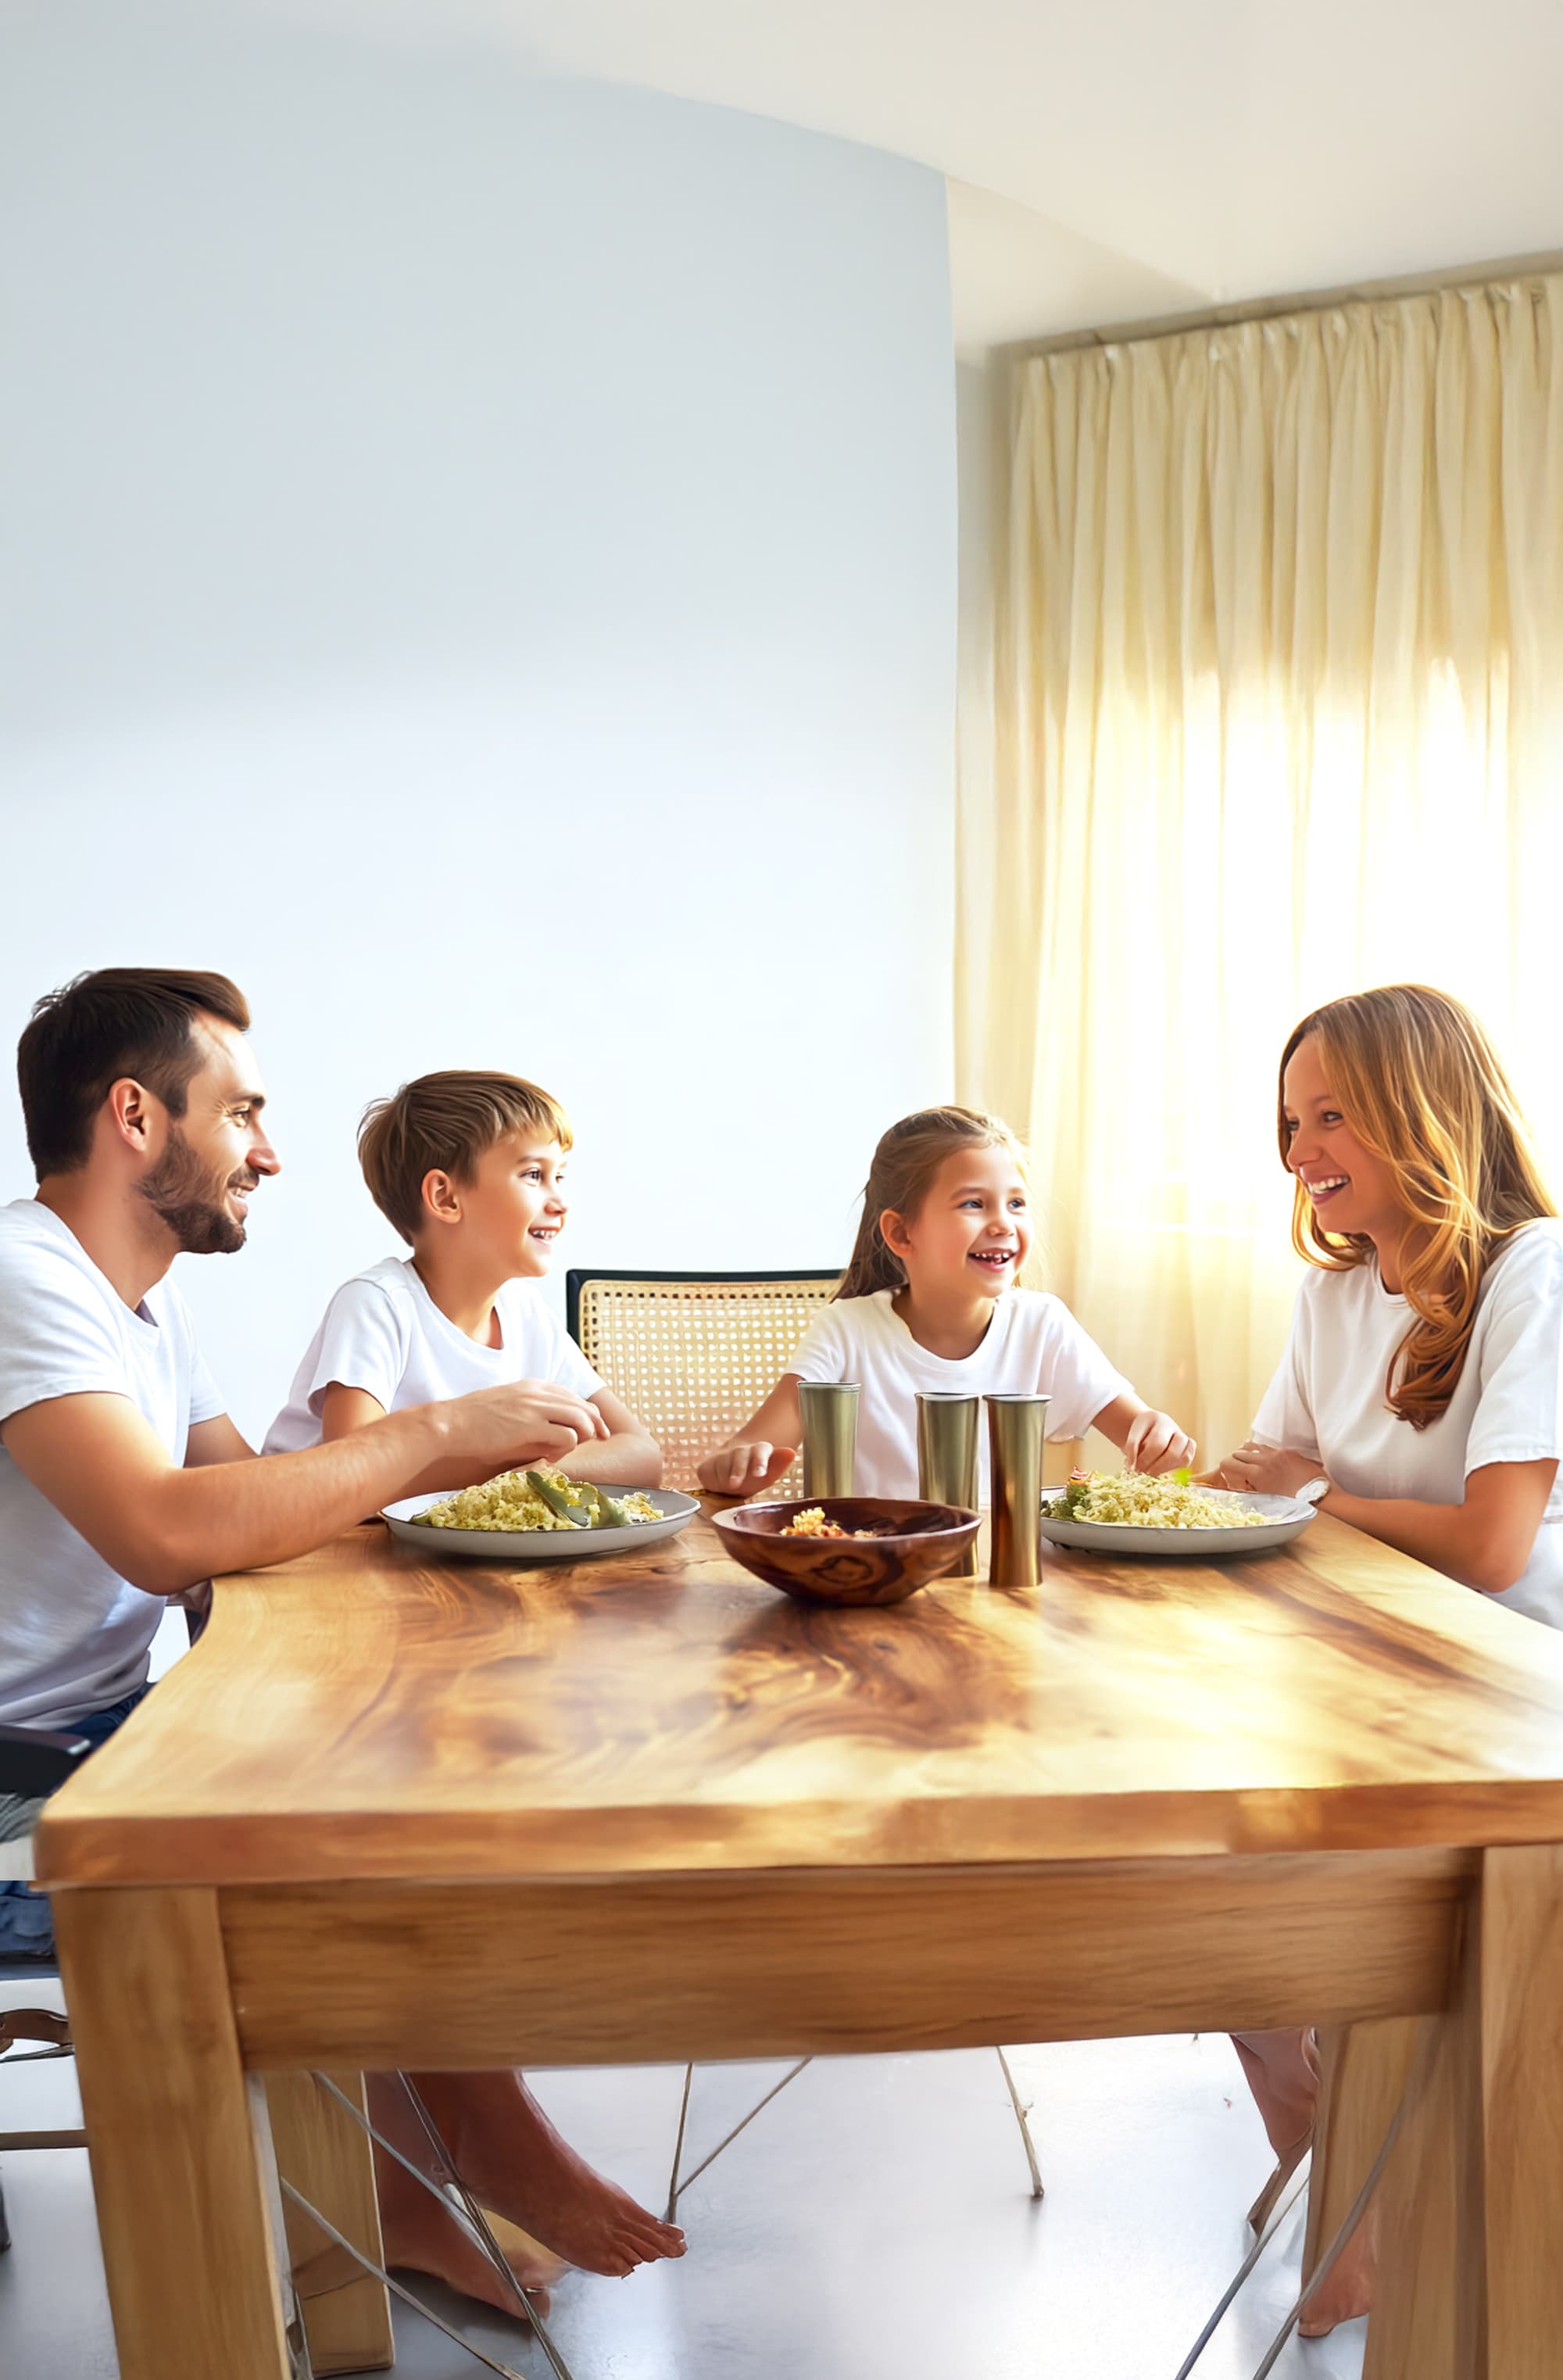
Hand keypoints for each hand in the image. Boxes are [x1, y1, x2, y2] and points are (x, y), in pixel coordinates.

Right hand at [445, 1380, 609, 1476]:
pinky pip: (566, 1435)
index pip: (572, 1395)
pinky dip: (567, 1448)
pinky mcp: (529, 1426)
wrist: (448, 1425)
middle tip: (601, 1438)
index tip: (595, 1427)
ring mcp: (534, 1407)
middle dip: (597, 1423)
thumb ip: (530, 1414)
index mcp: (532, 1386)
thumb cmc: (471, 1422)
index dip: (588, 1411)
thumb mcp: (506, 1408)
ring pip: (580, 1418)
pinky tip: (552, 1457)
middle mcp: (537, 1392)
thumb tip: (549, 1430)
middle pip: (582, 1404)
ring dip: (583, 1435)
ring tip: (570, 1450)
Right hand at [697, 1441, 797, 1498]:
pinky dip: (712, 1482)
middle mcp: (739, 1450)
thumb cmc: (754, 1476)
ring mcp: (722, 1456)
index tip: (760, 1474)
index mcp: (759, 1450)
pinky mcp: (706, 1465)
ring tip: (731, 1489)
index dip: (759, 1461)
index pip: (761, 1451)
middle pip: (739, 1457)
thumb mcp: (769, 1475)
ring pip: (722, 1467)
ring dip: (725, 1481)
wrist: (732, 1476)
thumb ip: (779, 1464)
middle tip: (734, 1485)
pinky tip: (719, 1485)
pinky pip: (707, 1473)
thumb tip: (790, 1452)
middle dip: (737, 1471)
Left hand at [1123, 1408, 1196, 1474]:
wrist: (1149, 1427)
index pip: (1156, 1444)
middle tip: (1142, 1472)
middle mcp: (1173, 1427)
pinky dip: (1174, 1468)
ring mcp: (1183, 1436)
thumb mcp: (1132, 1436)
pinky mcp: (1188, 1447)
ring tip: (1150, 1472)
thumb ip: (1131, 1449)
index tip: (1132, 1468)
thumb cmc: (1141, 1433)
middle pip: (1172, 1452)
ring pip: (1185, 1456)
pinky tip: (1160, 1469)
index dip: (1145, 1459)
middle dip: (1156, 1466)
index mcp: (1157, 1419)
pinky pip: (1186, 1460)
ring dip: (1166, 1468)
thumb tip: (1132, 1468)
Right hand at [1217, 1441, 1322, 1496]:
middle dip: (1235, 1462)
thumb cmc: (1292, 1502)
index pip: (1228, 1462)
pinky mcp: (1287, 1451)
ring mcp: (1276, 1453)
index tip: (1230, 1478)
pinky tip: (1265, 1462)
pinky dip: (1261, 1452)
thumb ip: (1249, 1489)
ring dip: (1246, 1454)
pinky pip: (1266, 1447)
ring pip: (1250, 1446)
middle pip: (1237, 1452)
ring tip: (1250, 1465)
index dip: (1225, 1470)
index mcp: (1257, 1473)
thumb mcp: (1265, 1499)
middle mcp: (1264, 1459)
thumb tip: (1238, 1484)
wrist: (1318, 1494)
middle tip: (1239, 1473)